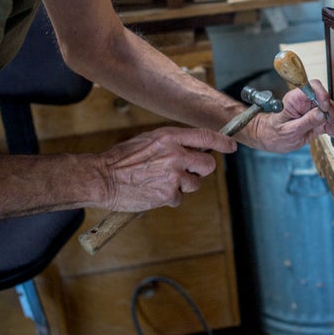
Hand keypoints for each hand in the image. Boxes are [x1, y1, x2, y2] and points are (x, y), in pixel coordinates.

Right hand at [99, 126, 236, 210]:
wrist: (102, 177)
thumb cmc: (122, 158)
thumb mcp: (149, 140)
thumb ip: (173, 143)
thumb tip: (193, 148)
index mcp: (170, 137)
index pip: (206, 136)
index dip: (223, 141)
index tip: (231, 146)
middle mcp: (175, 154)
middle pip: (208, 164)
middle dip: (202, 169)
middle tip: (189, 171)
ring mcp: (173, 175)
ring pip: (194, 183)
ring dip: (182, 185)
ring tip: (160, 181)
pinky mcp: (167, 195)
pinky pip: (178, 198)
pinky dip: (168, 198)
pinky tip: (152, 192)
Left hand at [244, 80, 333, 152]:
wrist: (271, 138)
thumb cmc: (274, 133)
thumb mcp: (289, 130)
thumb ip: (306, 121)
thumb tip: (322, 113)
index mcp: (295, 99)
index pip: (312, 87)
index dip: (322, 94)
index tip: (326, 107)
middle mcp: (306, 101)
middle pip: (327, 101)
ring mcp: (313, 109)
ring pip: (332, 111)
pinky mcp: (318, 118)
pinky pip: (331, 120)